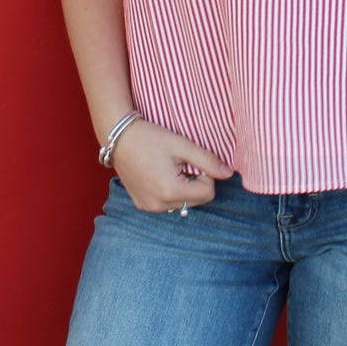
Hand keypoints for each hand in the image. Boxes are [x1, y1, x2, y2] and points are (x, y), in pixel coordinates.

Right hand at [111, 119, 229, 213]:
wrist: (118, 137)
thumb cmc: (150, 137)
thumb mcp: (182, 145)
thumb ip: (208, 161)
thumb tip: (229, 174)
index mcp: (170, 191)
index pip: (208, 193)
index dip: (205, 174)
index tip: (191, 160)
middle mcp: (159, 205)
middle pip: (197, 200)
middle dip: (194, 182)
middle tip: (179, 163)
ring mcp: (149, 207)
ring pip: (183, 203)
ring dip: (182, 188)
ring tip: (167, 168)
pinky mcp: (142, 205)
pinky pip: (167, 204)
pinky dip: (169, 192)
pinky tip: (158, 175)